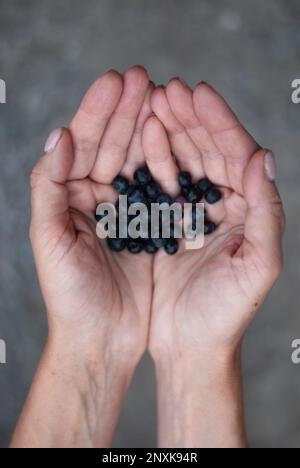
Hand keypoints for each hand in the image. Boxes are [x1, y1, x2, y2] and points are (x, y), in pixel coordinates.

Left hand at [13, 67, 152, 446]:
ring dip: (149, 129)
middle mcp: (95, 198)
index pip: (82, 144)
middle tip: (143, 77)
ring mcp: (125, 210)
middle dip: (126, 111)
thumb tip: (60, 134)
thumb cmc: (68, 294)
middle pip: (111, 145)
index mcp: (68, 196)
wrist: (100, 338)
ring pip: (137, 161)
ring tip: (164, 98)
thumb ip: (49, 186)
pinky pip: (160, 189)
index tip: (116, 81)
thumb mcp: (49, 239)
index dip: (98, 112)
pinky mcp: (150, 227)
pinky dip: (168, 165)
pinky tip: (178, 141)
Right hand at [142, 79, 284, 446]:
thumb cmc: (226, 313)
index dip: (220, 123)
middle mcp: (224, 207)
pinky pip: (160, 186)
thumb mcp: (258, 266)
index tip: (198, 93)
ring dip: (169, 132)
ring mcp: (193, 214)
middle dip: (190, 119)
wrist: (191, 347)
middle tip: (167, 89)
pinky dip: (152, 161)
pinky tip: (141, 140)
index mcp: (250, 212)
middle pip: (209, 152)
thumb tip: (264, 158)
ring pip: (183, 163)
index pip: (238, 156)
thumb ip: (267, 213)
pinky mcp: (166, 225)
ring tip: (151, 104)